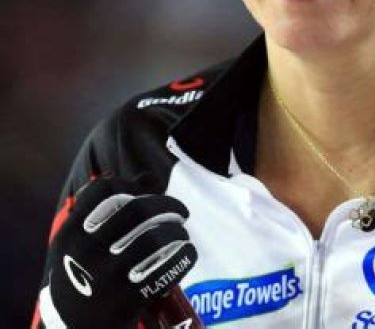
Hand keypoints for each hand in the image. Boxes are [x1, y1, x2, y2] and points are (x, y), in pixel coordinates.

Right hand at [41, 176, 197, 328]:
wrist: (71, 328)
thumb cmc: (83, 274)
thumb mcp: (81, 242)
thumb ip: (111, 208)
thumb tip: (149, 178)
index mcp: (71, 233)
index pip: (104, 189)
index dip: (132, 185)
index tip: (148, 193)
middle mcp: (84, 252)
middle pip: (138, 209)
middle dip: (168, 204)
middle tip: (181, 212)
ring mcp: (104, 278)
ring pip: (154, 238)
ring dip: (177, 232)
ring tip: (182, 235)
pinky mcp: (124, 303)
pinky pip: (164, 271)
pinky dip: (183, 258)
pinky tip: (187, 254)